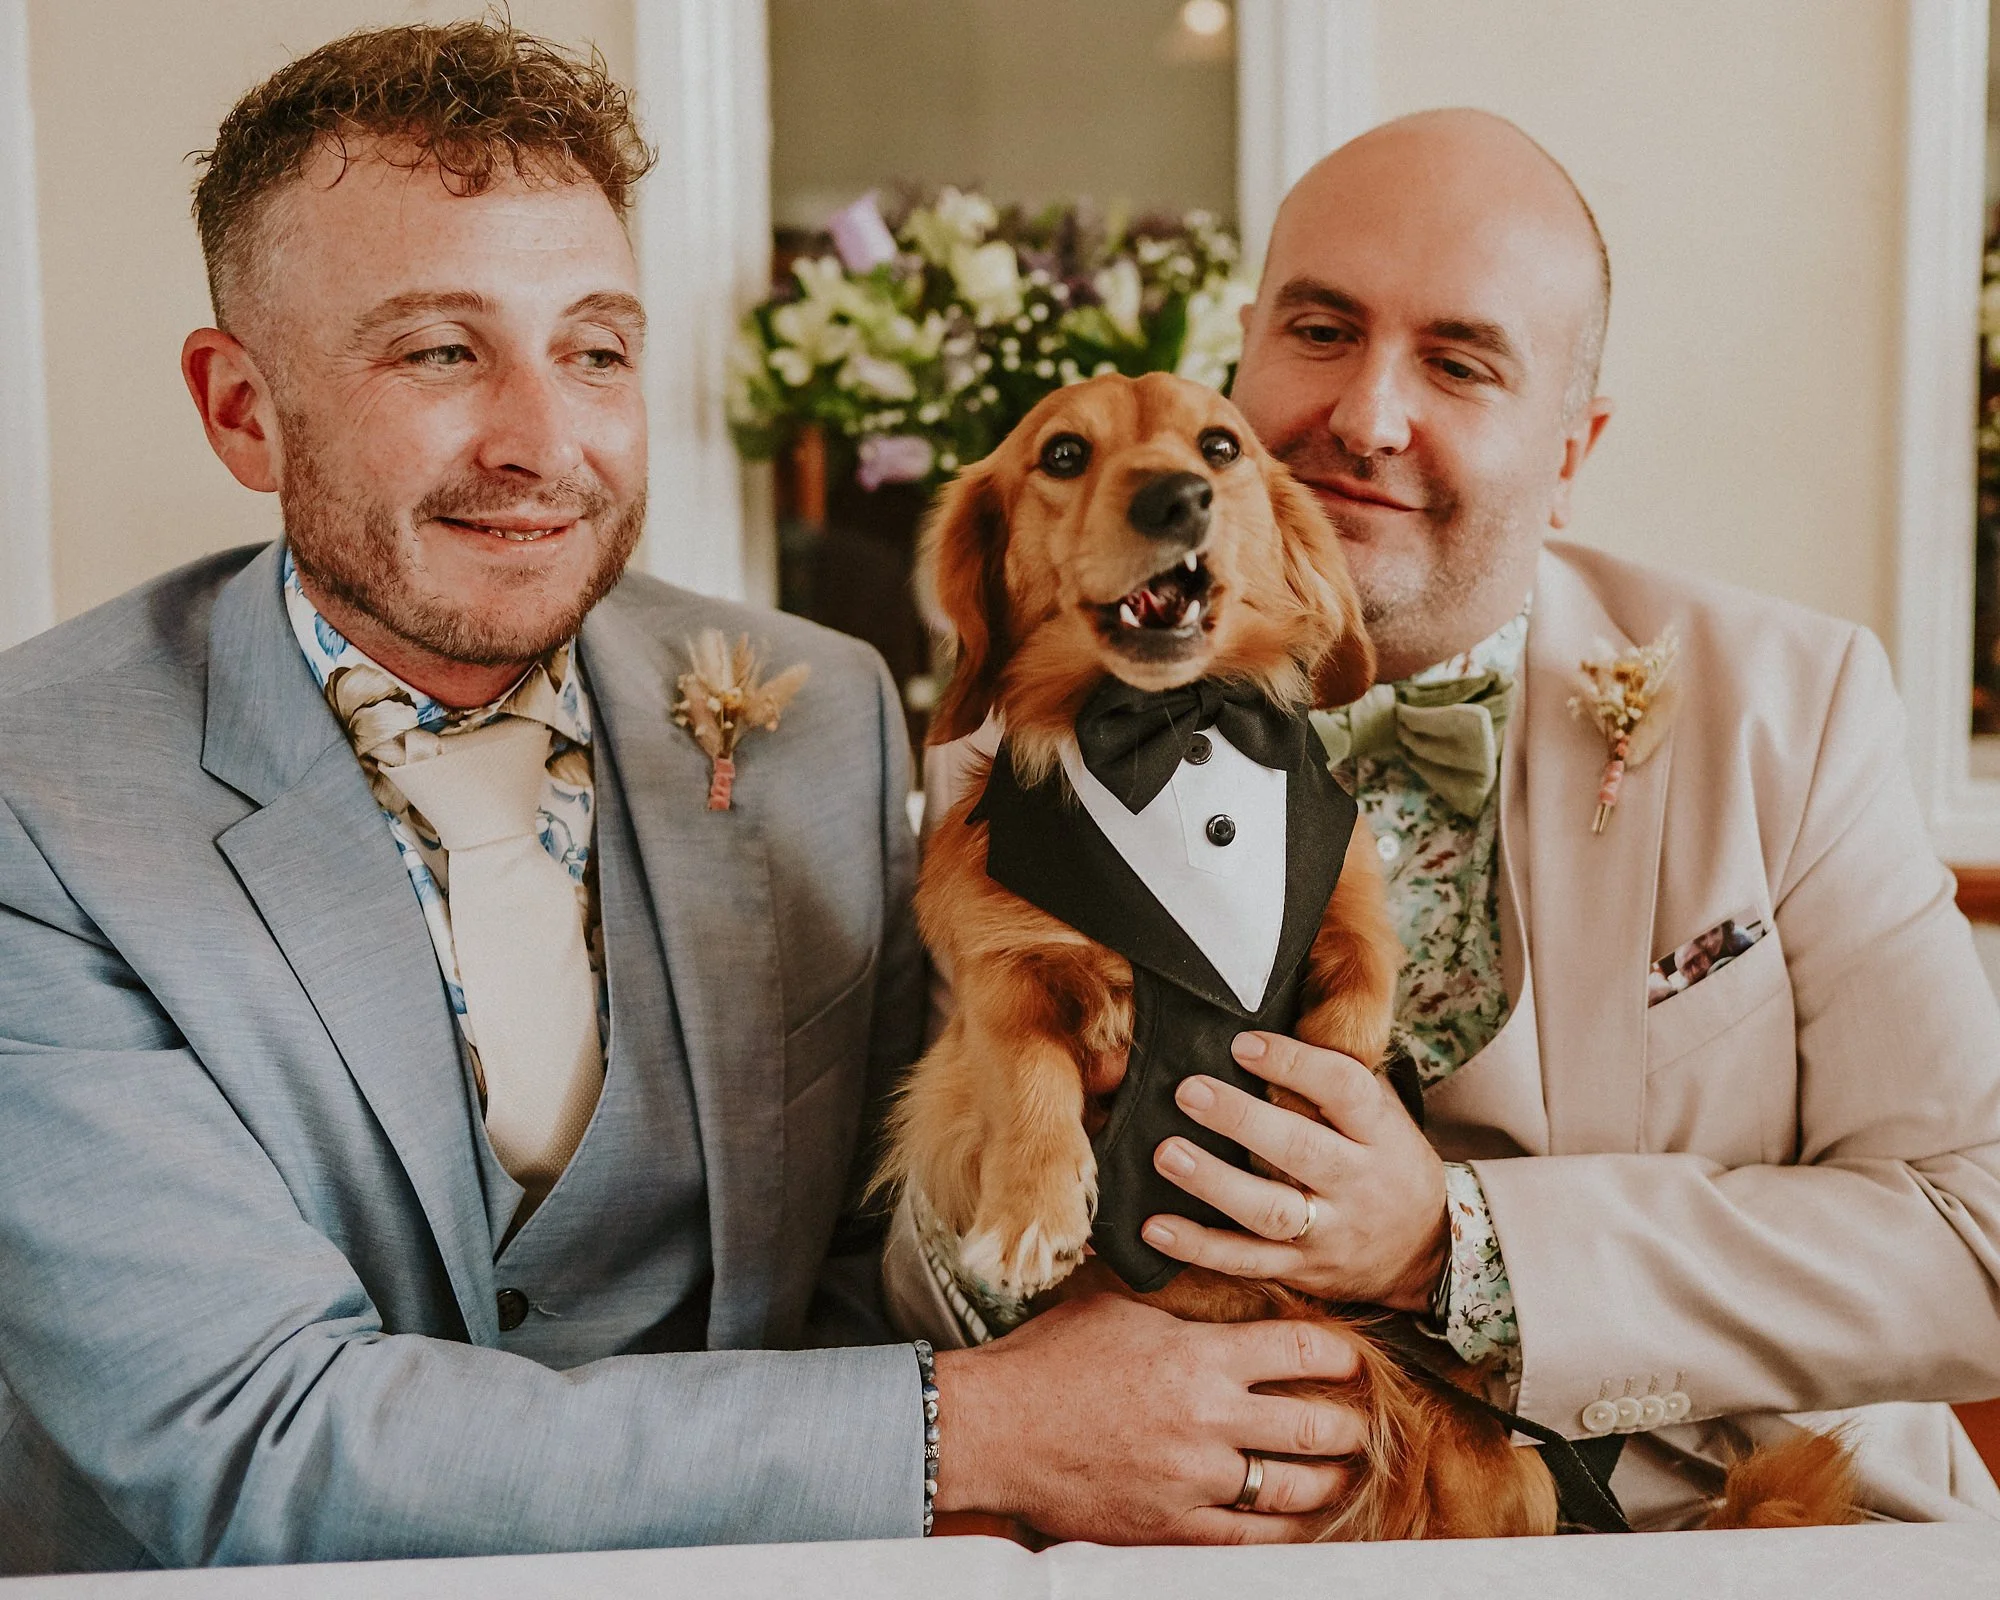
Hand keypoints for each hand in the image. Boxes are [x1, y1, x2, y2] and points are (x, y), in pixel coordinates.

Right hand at [932, 1293, 1365, 1542]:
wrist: (993, 1428)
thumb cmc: (1047, 1359)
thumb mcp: (1117, 1308)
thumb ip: (1175, 1309)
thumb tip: (1207, 1288)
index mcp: (1199, 1357)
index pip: (1301, 1352)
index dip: (1341, 1356)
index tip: (1354, 1358)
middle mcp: (1208, 1420)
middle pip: (1314, 1426)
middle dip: (1350, 1424)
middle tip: (1362, 1420)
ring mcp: (1194, 1479)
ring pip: (1293, 1488)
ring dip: (1329, 1479)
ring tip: (1341, 1471)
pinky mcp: (1173, 1526)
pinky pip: (1250, 1537)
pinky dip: (1286, 1529)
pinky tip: (1301, 1519)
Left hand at [1141, 1031, 1447, 1311]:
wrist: (1427, 1252)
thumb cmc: (1389, 1162)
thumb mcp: (1383, 1114)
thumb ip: (1337, 1076)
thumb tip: (1269, 1024)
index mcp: (1379, 1133)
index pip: (1343, 1090)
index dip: (1294, 1064)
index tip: (1242, 1044)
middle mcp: (1356, 1182)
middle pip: (1300, 1150)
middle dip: (1241, 1120)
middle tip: (1188, 1091)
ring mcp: (1328, 1232)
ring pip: (1269, 1211)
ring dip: (1213, 1183)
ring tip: (1166, 1153)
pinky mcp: (1300, 1270)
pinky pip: (1245, 1262)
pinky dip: (1198, 1247)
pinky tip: (1154, 1226)